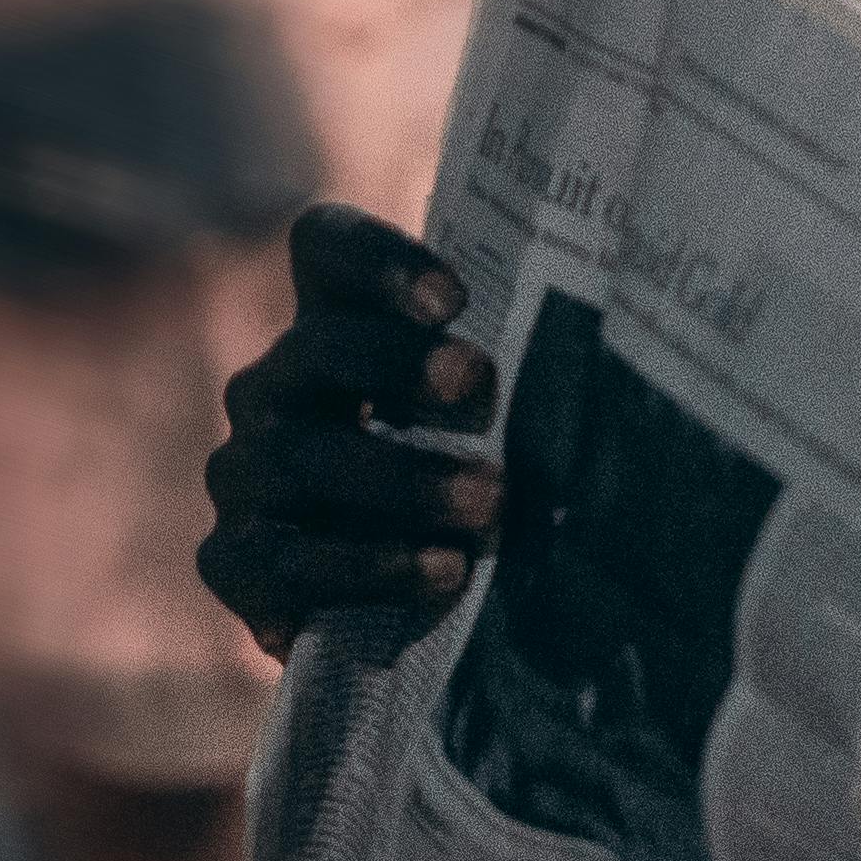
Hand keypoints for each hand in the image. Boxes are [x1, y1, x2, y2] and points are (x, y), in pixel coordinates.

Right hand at [199, 203, 500, 657]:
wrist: (390, 612)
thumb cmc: (465, 476)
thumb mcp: (495, 417)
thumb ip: (527, 368)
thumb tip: (626, 349)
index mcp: (337, 325)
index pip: (327, 248)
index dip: (380, 260)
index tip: (454, 299)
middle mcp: (275, 386)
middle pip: (319, 347)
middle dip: (397, 362)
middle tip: (477, 382)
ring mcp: (247, 472)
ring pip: (305, 457)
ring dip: (404, 479)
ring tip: (494, 499)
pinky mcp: (235, 562)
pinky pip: (289, 561)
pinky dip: (371, 567)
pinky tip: (444, 572)